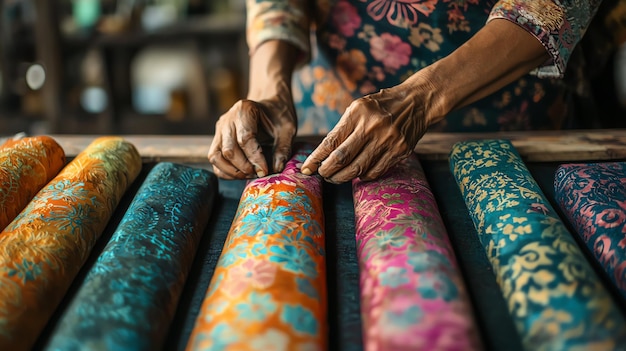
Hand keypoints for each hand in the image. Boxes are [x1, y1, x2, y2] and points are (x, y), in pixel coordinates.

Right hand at [208, 93, 296, 179]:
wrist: (268, 107)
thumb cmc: (277, 116)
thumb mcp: (287, 128)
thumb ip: (283, 148)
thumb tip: (277, 168)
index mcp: (245, 110)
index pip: (245, 139)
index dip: (255, 158)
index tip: (265, 171)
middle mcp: (228, 119)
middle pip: (229, 150)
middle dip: (244, 167)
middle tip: (259, 173)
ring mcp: (219, 130)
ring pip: (216, 156)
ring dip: (232, 171)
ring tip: (250, 174)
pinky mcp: (217, 140)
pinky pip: (214, 159)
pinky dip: (225, 171)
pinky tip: (241, 173)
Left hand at [301, 86, 428, 183]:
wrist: (417, 101)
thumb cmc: (380, 106)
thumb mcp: (359, 108)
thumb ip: (343, 129)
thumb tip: (323, 155)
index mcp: (358, 113)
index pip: (331, 141)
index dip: (316, 158)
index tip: (306, 168)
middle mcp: (372, 127)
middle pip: (342, 158)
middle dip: (327, 171)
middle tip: (321, 174)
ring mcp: (387, 140)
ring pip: (358, 169)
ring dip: (342, 177)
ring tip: (334, 177)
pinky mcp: (399, 151)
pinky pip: (375, 172)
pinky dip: (362, 176)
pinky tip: (357, 173)